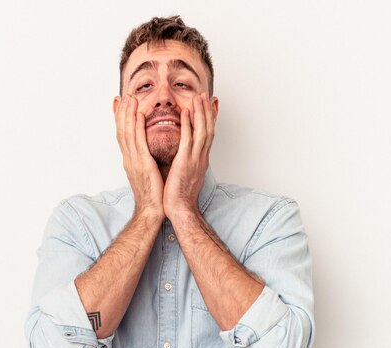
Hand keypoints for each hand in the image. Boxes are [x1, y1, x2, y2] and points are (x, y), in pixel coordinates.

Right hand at [115, 94, 164, 219]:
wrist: (152, 211)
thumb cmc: (154, 195)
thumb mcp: (148, 173)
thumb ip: (146, 159)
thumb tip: (149, 151)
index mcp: (131, 161)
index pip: (123, 135)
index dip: (120, 119)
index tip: (119, 104)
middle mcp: (129, 159)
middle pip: (122, 131)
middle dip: (122, 112)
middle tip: (123, 96)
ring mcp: (134, 161)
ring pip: (128, 133)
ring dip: (128, 114)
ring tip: (130, 98)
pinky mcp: (142, 164)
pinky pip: (139, 142)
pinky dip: (138, 127)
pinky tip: (139, 115)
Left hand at [163, 92, 215, 220]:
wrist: (180, 210)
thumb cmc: (181, 196)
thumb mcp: (187, 175)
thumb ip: (188, 162)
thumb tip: (185, 156)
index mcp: (201, 160)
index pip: (208, 135)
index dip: (210, 119)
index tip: (210, 106)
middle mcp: (201, 157)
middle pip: (208, 129)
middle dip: (207, 111)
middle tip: (206, 95)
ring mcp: (195, 159)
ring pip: (201, 131)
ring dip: (201, 113)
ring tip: (199, 97)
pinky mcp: (185, 162)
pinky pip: (188, 140)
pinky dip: (188, 125)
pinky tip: (186, 113)